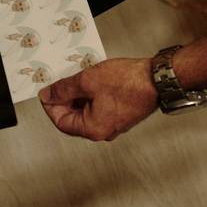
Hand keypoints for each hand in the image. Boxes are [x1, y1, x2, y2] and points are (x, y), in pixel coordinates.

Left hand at [38, 58, 157, 140]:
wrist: (158, 78)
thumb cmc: (129, 83)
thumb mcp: (87, 81)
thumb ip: (64, 89)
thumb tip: (48, 95)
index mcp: (94, 129)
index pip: (62, 122)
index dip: (51, 105)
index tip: (48, 91)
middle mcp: (104, 130)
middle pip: (74, 117)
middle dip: (66, 98)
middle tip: (61, 81)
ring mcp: (114, 122)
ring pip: (87, 110)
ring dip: (79, 94)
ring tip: (77, 76)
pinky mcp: (122, 112)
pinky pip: (99, 105)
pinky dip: (92, 93)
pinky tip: (92, 78)